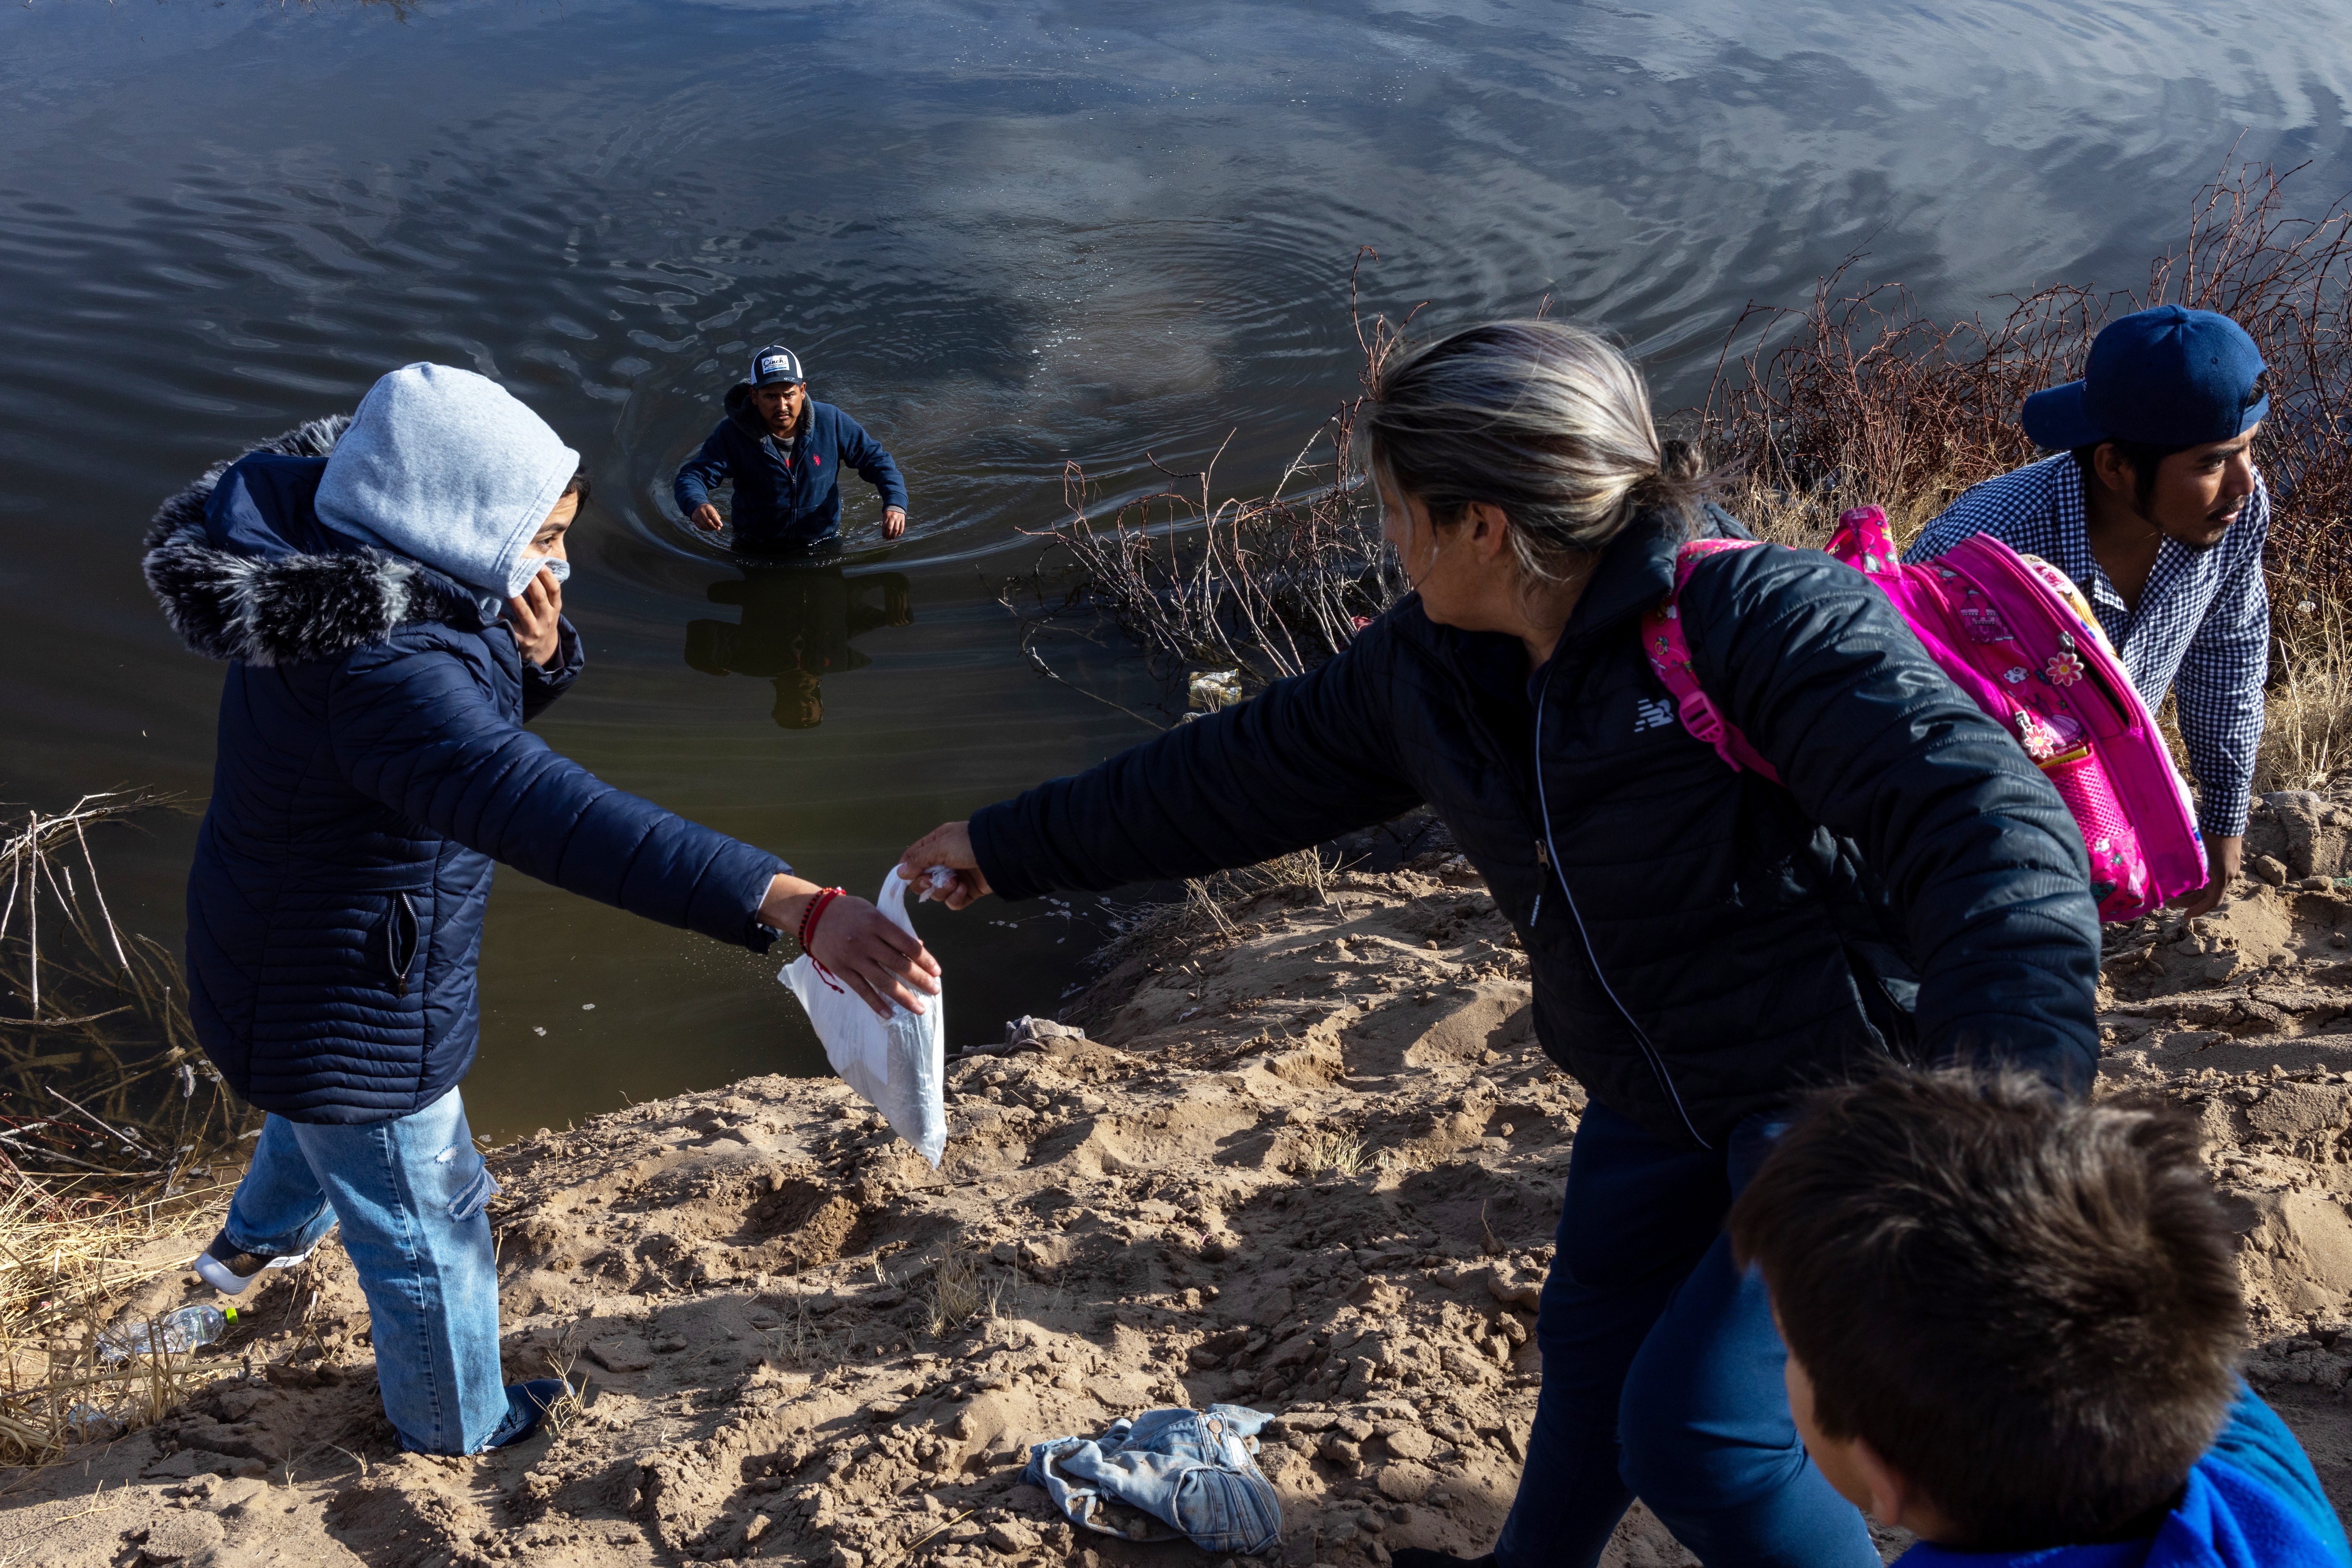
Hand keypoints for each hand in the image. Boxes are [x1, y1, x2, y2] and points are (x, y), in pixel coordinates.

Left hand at [507, 568, 563, 666]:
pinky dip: (498, 615)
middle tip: (519, 566)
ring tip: (505, 582)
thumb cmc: (543, 623)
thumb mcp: (551, 610)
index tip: (538, 564)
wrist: (542, 651)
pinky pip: (507, 624)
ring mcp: (534, 630)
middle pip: (540, 597)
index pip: (555, 590)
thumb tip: (535, 566)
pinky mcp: (520, 638)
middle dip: (530, 581)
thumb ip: (546, 594)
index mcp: (555, 609)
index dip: (547, 576)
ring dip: (514, 596)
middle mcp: (547, 619)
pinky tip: (489, 605)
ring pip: (523, 610)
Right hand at [691, 502, 725, 532]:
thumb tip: (719, 525)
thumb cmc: (707, 510)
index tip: (721, 525)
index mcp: (707, 507)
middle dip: (714, 526)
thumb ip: (717, 517)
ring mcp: (697, 516)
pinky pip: (700, 527)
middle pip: (708, 521)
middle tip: (718, 528)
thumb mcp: (712, 510)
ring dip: (710, 528)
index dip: (717, 521)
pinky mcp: (694, 520)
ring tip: (714, 529)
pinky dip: (706, 529)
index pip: (712, 515)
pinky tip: (709, 528)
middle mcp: (701, 511)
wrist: (697, 507)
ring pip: (704, 525)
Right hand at [760, 874, 941, 1019]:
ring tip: (919, 1008)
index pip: (908, 944)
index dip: (925, 960)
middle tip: (935, 991)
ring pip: (883, 981)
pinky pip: (861, 990)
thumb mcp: (873, 912)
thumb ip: (893, 930)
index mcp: (877, 923)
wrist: (812, 914)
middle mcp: (866, 941)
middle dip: (920, 980)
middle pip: (899, 964)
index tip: (937, 971)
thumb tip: (918, 946)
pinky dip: (876, 1003)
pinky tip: (889, 1014)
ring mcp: (853, 957)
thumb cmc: (848, 911)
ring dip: (904, 997)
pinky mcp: (841, 969)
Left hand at [883, 507, 907, 539]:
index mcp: (886, 516)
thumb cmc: (889, 512)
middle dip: (888, 535)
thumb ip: (885, 523)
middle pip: (890, 529)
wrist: (896, 505)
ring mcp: (898, 518)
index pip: (884, 527)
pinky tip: (897, 535)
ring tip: (892, 539)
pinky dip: (900, 532)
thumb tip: (885, 533)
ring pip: (896, 529)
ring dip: (893, 535)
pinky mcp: (902, 519)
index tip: (883, 537)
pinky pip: (901, 527)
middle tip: (887, 539)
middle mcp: (892, 517)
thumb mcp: (885, 515)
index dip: (884, 533)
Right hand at [897, 822, 991, 909]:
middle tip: (931, 881)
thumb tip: (900, 872)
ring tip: (955, 882)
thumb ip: (919, 860)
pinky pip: (953, 902)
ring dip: (943, 890)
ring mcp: (956, 877)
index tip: (904, 879)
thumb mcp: (940, 847)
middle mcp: (944, 861)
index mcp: (936, 845)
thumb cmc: (968, 844)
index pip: (913, 858)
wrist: (1001, 853)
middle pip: (922, 880)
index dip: (907, 869)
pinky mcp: (968, 891)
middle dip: (924, 883)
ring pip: (937, 893)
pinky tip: (963, 889)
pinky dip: (956, 898)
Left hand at [2176, 834, 2243, 918]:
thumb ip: (2191, 867)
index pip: (2212, 901)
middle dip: (2190, 901)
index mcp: (2223, 876)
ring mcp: (2230, 867)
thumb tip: (2172, 882)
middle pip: (2209, 894)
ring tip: (2177, 894)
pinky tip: (2189, 881)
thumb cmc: (2210, 833)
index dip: (2198, 910)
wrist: (2226, 815)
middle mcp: (2229, 874)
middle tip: (2171, 904)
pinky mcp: (2229, 860)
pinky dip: (2202, 882)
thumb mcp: (2199, 853)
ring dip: (2195, 892)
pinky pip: (2215, 877)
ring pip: (2212, 886)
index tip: (2185, 916)